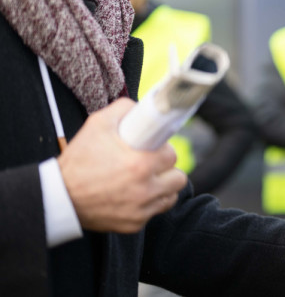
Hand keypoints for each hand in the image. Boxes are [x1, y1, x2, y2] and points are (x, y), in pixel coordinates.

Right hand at [58, 98, 187, 232]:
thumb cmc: (79, 159)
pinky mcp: (134, 224)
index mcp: (141, 164)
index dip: (163, 150)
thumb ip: (124, 109)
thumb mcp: (98, 124)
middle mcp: (145, 189)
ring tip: (148, 179)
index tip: (155, 149)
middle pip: (177, 177)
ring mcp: (141, 210)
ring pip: (171, 195)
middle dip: (166, 169)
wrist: (59, 197)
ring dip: (163, 186)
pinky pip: (156, 211)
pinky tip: (137, 194)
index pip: (172, 155)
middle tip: (151, 164)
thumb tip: (145, 108)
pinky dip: (151, 203)